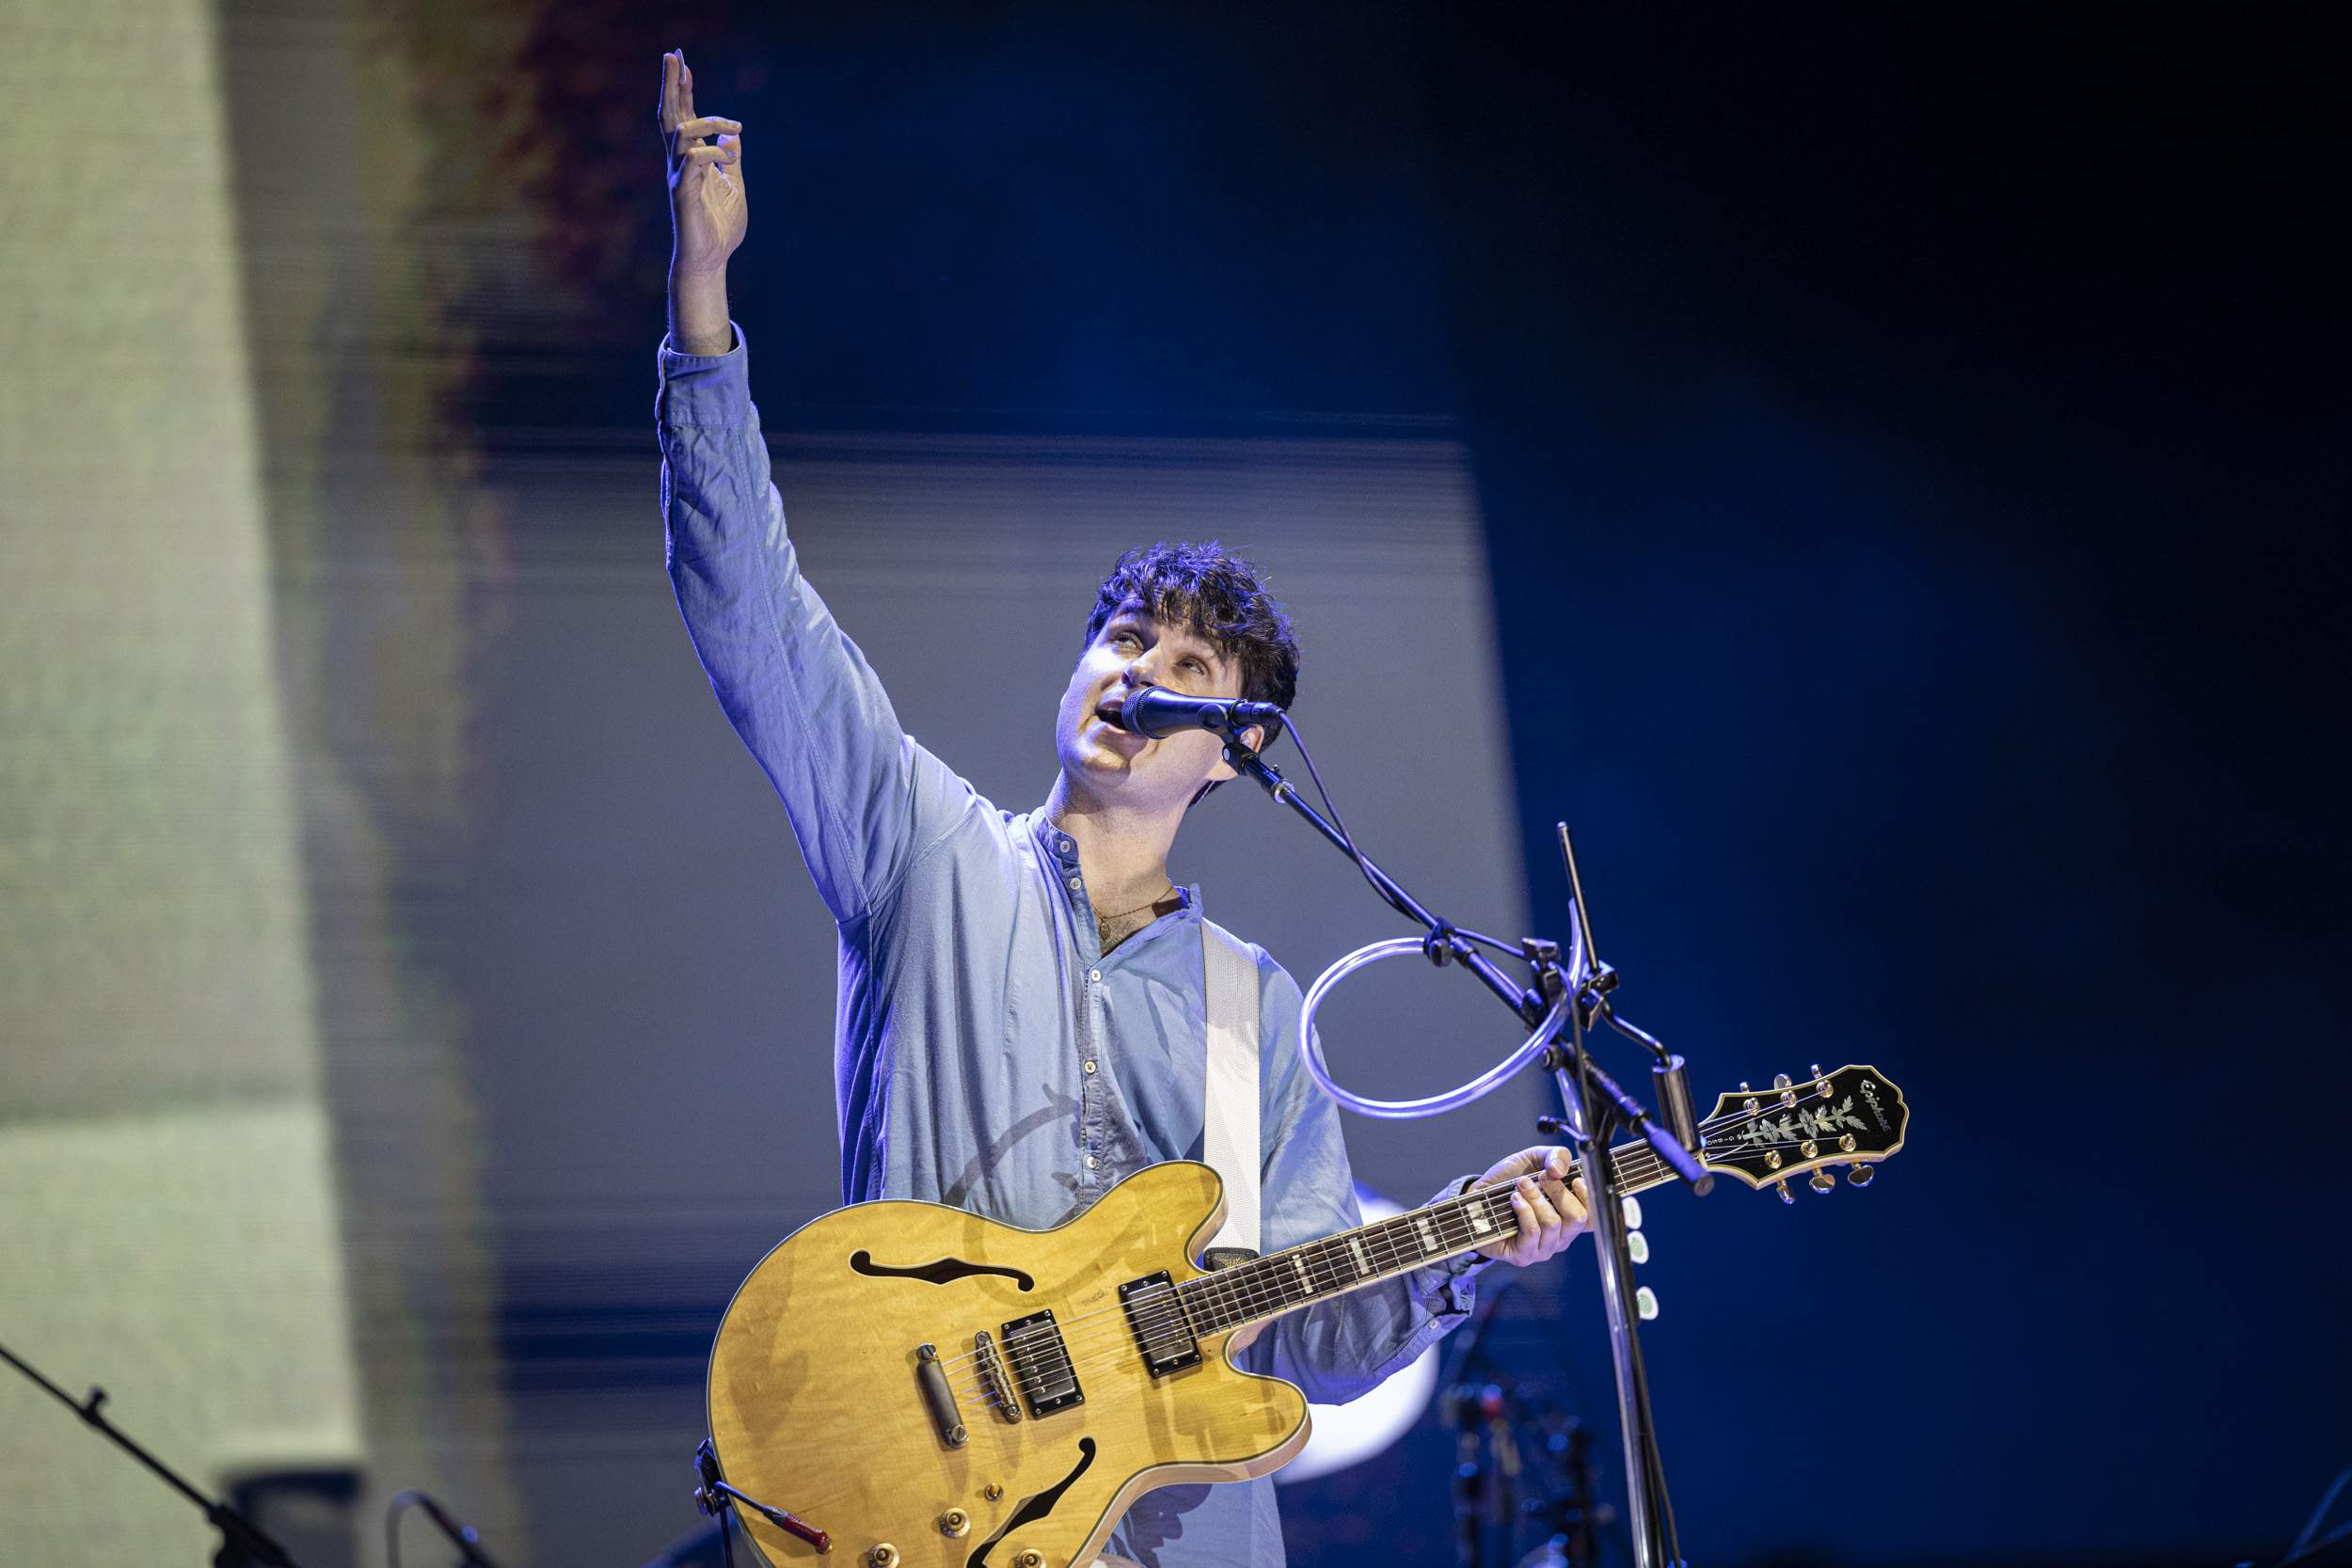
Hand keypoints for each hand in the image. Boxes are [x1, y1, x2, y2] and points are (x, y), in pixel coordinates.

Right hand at [659, 49, 745, 276]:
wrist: (711, 259)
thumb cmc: (719, 227)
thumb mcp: (734, 185)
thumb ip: (731, 160)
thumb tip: (734, 135)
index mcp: (692, 158)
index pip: (685, 115)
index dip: (684, 88)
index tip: (683, 60)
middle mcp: (680, 161)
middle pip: (670, 114)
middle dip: (672, 84)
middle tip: (673, 54)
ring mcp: (679, 175)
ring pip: (679, 133)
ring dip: (705, 120)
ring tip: (733, 124)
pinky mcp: (682, 193)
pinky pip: (693, 163)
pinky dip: (712, 153)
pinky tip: (729, 153)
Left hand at [1473, 1146, 1589, 1266]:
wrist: (1477, 1196)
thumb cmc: (1508, 1180)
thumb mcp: (1534, 1159)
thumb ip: (1555, 1156)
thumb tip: (1560, 1169)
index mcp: (1569, 1218)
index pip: (1594, 1217)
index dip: (1589, 1198)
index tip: (1575, 1179)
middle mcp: (1561, 1236)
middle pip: (1577, 1218)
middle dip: (1558, 1191)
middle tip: (1541, 1177)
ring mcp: (1543, 1248)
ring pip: (1552, 1223)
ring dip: (1535, 1198)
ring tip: (1521, 1185)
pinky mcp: (1524, 1255)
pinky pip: (1532, 1231)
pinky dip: (1523, 1210)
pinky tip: (1514, 1199)